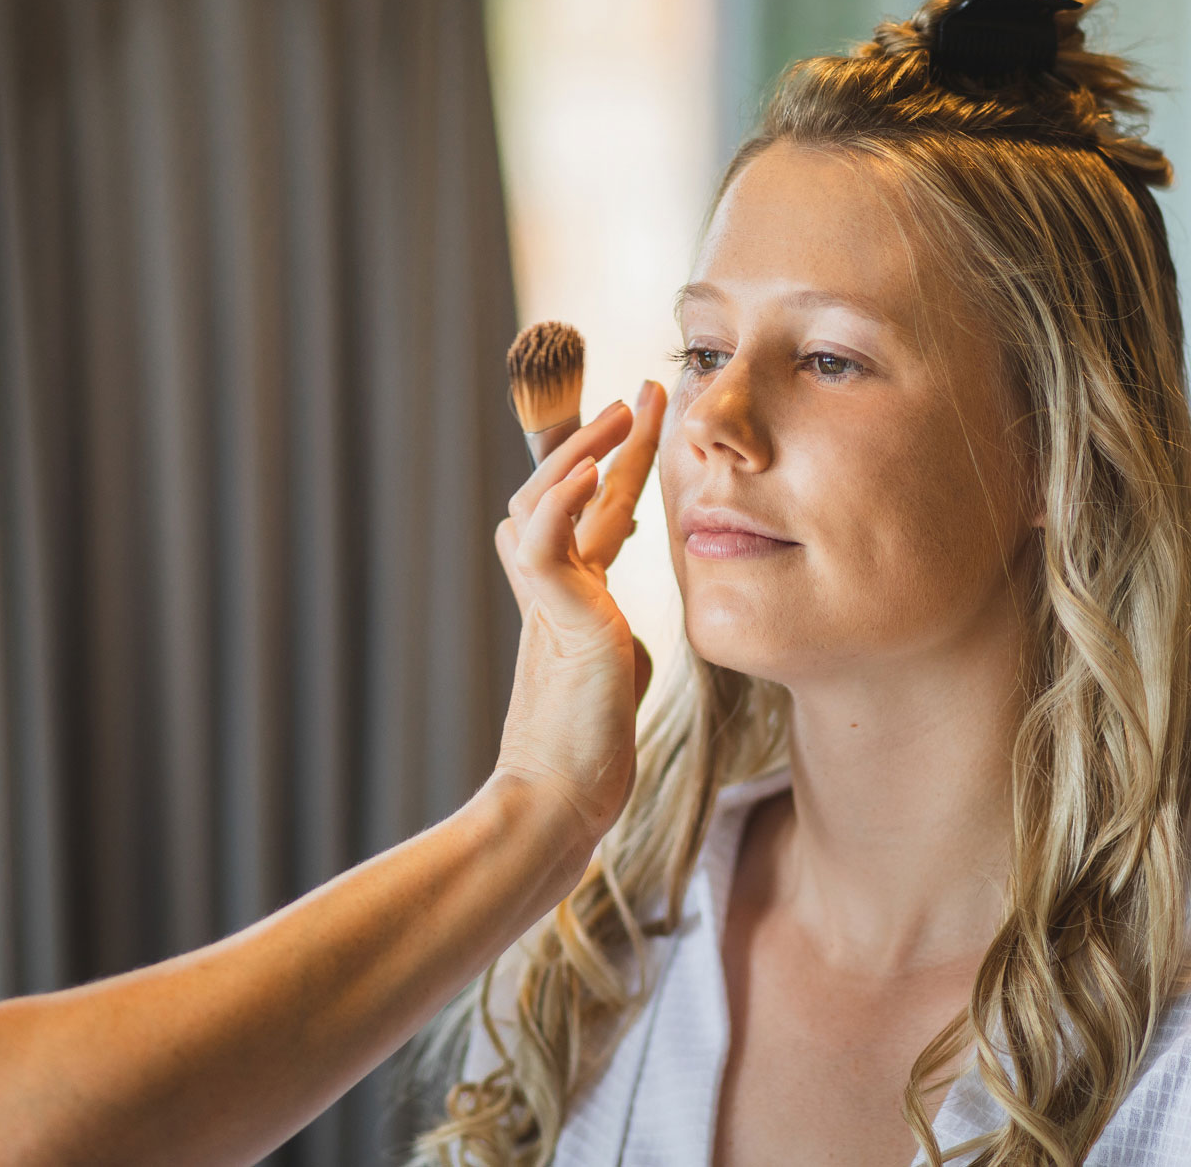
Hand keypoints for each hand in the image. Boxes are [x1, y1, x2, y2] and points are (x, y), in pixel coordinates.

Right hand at [491, 384, 665, 841]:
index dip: (618, 458)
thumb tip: (628, 630)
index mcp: (572, 597)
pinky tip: (589, 473)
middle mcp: (552, 589)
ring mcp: (548, 600)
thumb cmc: (588, 752)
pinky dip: (562, 503)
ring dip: (581, 451)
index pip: (593, 509)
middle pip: (560, 489)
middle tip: (645, 389)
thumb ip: (617, 637)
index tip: (647, 410)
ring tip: (623, 411)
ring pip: (543, 502)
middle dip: (600, 435)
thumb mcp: (615, 674)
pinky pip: (547, 545)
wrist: (558, 801)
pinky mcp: (555, 619)